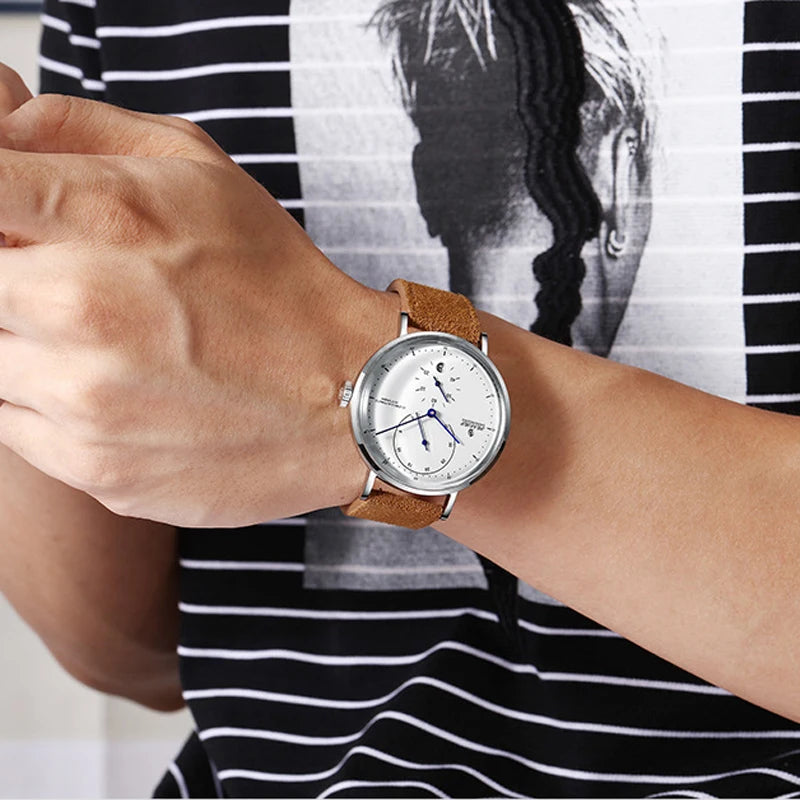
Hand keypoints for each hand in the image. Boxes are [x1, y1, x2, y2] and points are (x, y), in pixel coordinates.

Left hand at [0, 68, 396, 526]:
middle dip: (11, 276)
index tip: (13, 221)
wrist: (349, 397)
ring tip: (100, 343)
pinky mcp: (93, 467)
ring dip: (24, 344)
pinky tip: (113, 392)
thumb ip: (79, 128)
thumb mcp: (198, 167)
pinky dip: (45, 403)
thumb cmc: (278, 285)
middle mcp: (79, 308)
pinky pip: (13, 423)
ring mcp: (82, 400)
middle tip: (61, 282)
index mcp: (104, 217)